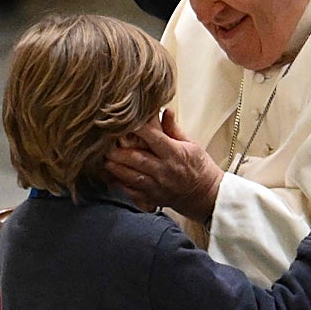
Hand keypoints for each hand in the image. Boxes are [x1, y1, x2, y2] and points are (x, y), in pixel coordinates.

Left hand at [105, 109, 222, 220]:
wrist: (206, 196)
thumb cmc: (199, 168)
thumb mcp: (192, 145)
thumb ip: (174, 130)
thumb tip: (166, 111)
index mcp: (176, 154)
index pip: (154, 139)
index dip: (138, 129)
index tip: (124, 121)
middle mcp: (165, 170)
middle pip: (137, 159)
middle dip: (119, 151)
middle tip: (105, 143)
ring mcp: (157, 186)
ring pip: (131, 176)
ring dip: (115, 167)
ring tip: (104, 159)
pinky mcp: (152, 198)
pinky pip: (132, 192)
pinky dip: (120, 184)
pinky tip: (110, 177)